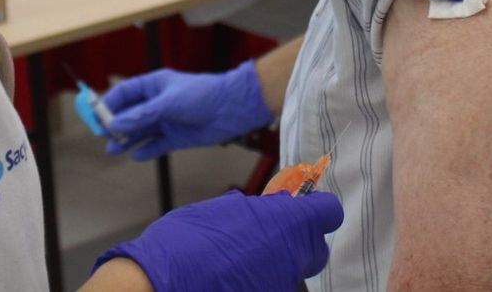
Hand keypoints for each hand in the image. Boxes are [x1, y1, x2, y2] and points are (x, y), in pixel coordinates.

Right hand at [95, 189, 342, 291]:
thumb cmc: (186, 242)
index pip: (328, 211)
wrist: (164, 284)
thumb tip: (266, 208)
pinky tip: (234, 276)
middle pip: (314, 246)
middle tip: (268, 234)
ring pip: (291, 268)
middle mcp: (292, 255)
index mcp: (286, 222)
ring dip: (274, 261)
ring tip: (239, 258)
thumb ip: (254, 209)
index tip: (303, 206)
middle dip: (297, 240)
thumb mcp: (222, 209)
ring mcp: (282, 282)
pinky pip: (273, 284)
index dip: (316, 208)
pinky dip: (259, 279)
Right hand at [103, 63, 273, 160]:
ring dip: (127, 139)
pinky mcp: (176, 137)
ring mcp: (167, 120)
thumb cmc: (202, 95)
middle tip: (102, 135)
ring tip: (113, 149)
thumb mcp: (168, 103)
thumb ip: (141, 115)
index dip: (109, 103)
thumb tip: (115, 125)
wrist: (232, 109)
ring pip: (140, 131)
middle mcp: (158, 103)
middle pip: (129, 114)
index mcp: (154, 85)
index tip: (95, 115)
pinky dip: (146, 150)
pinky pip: (156, 145)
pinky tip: (137, 155)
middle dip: (115, 124)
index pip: (125, 93)